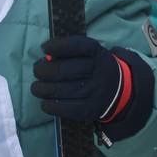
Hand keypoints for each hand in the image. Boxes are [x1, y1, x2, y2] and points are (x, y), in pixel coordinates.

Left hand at [31, 36, 154, 142]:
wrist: (119, 89)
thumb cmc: (94, 67)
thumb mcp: (89, 53)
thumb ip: (69, 51)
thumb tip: (45, 57)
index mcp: (97, 52)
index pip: (76, 45)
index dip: (57, 46)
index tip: (44, 48)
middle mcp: (97, 71)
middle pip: (63, 70)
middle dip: (43, 70)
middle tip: (37, 70)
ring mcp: (94, 91)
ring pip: (60, 90)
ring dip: (42, 89)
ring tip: (36, 87)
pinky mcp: (90, 110)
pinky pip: (65, 109)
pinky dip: (50, 106)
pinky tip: (45, 102)